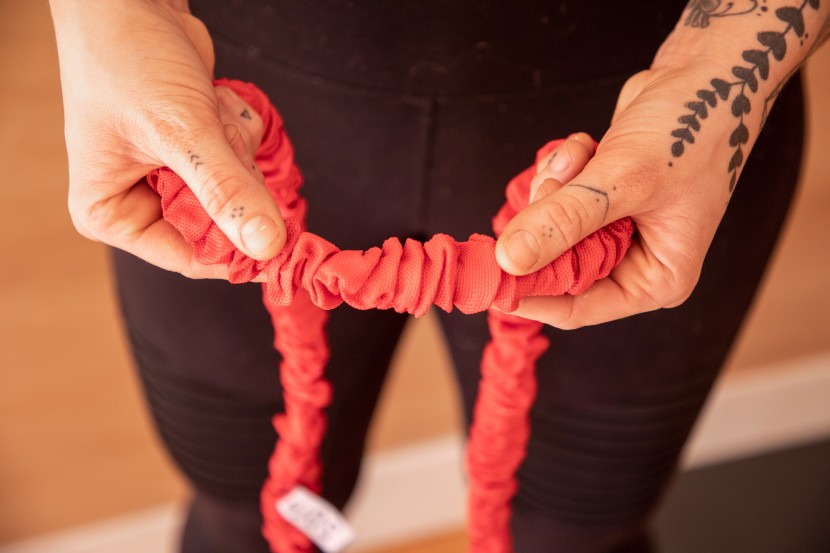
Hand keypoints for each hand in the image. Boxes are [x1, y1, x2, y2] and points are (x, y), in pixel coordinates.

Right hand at [50, 0, 284, 278]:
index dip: (238, 251)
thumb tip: (265, 245)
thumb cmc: (127, 58)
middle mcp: (139, 202)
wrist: (130, 0)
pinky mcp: (199, 151)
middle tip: (218, 137)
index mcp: (112, 214)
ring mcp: (172, 176)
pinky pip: (241, 159)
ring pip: (238, 190)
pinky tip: (213, 100)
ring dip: (236, 146)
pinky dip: (238, 129)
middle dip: (231, 176)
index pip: (190, 258)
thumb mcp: (179, 131)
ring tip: (206, 109)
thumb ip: (225, 190)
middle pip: (220, 224)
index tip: (282, 240)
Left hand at [495, 65, 740, 327]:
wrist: (708, 75)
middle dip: (547, 223)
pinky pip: (557, 198)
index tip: (488, 276)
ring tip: (580, 157)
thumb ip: (563, 222)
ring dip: (554, 188)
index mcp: (656, 278)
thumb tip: (510, 261)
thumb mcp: (623, 181)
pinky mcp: (600, 199)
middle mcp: (635, 261)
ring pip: (550, 227)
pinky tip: (586, 146)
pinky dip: (562, 170)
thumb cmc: (690, 130)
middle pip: (557, 267)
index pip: (576, 309)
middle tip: (552, 187)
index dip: (529, 294)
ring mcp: (616, 229)